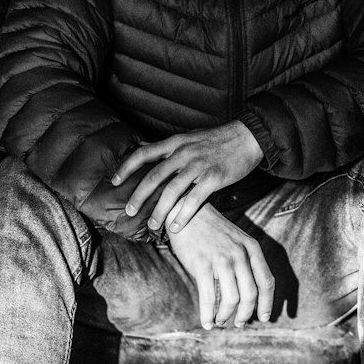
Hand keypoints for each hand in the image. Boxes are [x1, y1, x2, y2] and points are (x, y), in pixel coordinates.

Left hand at [110, 121, 262, 235]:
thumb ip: (169, 146)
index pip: (143, 153)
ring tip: (153, 226)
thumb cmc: (218, 139)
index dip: (126, 167)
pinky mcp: (214, 177)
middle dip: (139, 196)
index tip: (115, 181)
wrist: (248, 136)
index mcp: (175, 142)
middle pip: (154, 176)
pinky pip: (194, 200)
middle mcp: (183, 152)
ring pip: (172, 191)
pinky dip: (182, 215)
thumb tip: (146, 148)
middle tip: (129, 212)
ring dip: (160, 211)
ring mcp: (199, 165)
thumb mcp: (190, 136)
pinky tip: (176, 226)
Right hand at [166, 205, 274, 329]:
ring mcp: (221, 260)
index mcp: (252, 248)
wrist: (187, 211)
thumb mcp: (236, 240)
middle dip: (246, 314)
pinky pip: (209, 298)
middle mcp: (240, 254)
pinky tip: (206, 322)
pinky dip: (208, 315)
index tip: (265, 317)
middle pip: (251, 294)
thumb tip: (247, 294)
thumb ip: (245, 261)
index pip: (267, 281)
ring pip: (232, 299)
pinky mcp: (202, 265)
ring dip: (226, 316)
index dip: (268, 303)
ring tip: (220, 321)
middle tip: (240, 324)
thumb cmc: (211, 230)